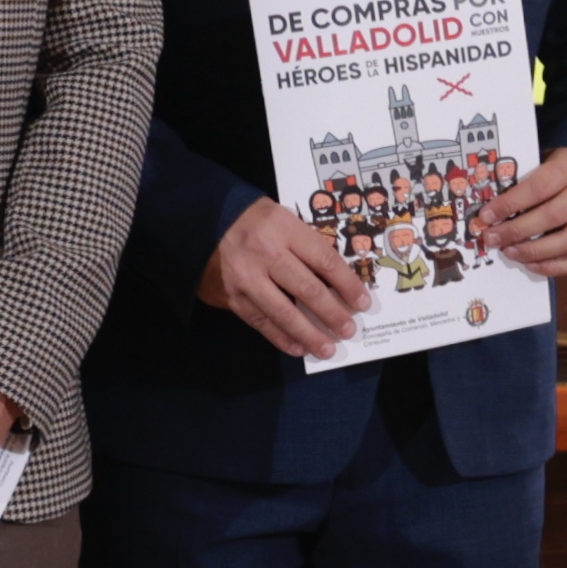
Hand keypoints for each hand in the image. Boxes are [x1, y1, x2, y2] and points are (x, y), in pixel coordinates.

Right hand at [208, 197, 367, 356]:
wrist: (204, 222)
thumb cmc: (254, 221)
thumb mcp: (284, 219)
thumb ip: (307, 245)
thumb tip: (338, 279)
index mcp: (285, 228)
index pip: (325, 261)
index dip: (347, 285)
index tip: (363, 303)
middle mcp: (266, 253)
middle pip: (307, 289)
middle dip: (332, 314)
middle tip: (349, 330)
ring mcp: (247, 276)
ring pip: (284, 312)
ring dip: (309, 334)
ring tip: (327, 348)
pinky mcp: (231, 295)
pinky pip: (260, 321)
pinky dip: (281, 337)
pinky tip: (298, 347)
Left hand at [482, 148, 566, 277]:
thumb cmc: (550, 170)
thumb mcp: (536, 163)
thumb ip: (517, 183)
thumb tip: (487, 213)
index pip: (539, 187)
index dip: (511, 204)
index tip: (486, 216)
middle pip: (553, 216)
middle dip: (517, 230)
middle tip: (492, 239)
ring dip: (534, 251)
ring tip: (509, 252)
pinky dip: (552, 267)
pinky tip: (530, 265)